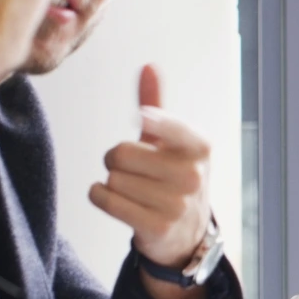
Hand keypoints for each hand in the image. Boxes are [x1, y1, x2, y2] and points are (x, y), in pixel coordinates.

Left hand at [89, 64, 211, 267]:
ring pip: (112, 178)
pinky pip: (106, 200)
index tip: (145, 122)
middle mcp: (192, 175)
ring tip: (131, 188)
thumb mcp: (170, 141)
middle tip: (132, 169)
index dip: (150, 121)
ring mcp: (176, 203)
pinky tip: (113, 198)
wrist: (185, 233)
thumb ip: (155, 104)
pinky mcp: (156, 226)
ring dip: (111, 181)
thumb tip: (149, 66)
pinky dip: (100, 196)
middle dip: (116, 159)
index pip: (162, 122)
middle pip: (121, 153)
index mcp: (199, 147)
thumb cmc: (172, 178)